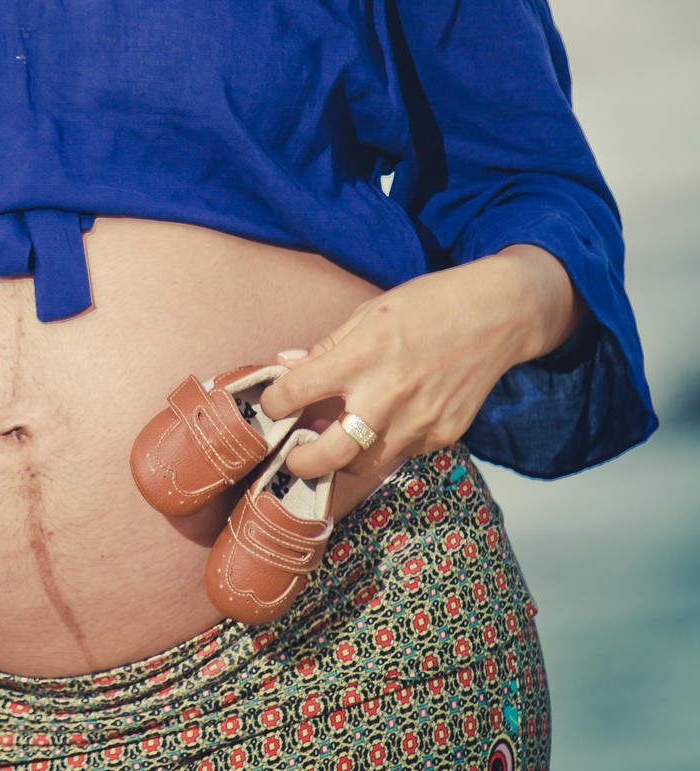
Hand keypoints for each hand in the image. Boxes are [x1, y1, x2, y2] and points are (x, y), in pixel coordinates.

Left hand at [257, 248, 581, 495]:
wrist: (498, 314)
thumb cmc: (430, 305)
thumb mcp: (369, 312)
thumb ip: (327, 346)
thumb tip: (285, 365)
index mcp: (363, 354)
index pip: (297, 392)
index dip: (274, 402)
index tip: (272, 404)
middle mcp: (389, 394)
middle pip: (329, 455)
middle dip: (301, 463)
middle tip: (293, 457)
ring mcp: (419, 421)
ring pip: (365, 465)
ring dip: (343, 459)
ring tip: (336, 440)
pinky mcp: (443, 435)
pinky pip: (400, 454)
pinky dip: (384, 446)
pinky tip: (384, 423)